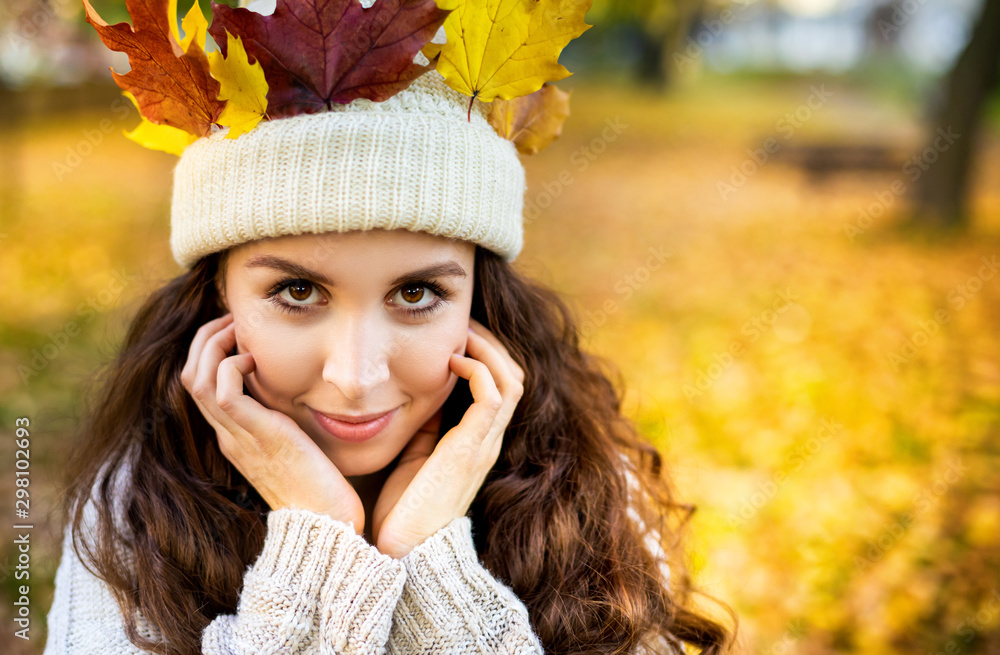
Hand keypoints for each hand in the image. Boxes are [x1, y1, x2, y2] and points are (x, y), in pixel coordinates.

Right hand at [180, 313, 365, 533]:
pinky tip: (257, 358)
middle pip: (189, 375)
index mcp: (235, 436)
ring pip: (196, 378)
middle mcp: (228, 434)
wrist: (325, 523)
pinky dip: (233, 364)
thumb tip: (296, 388)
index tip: (236, 331)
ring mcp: (237, 436)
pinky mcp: (255, 436)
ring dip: (213, 344)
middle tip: (232, 319)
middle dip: (205, 339)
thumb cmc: (321, 487)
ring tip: (239, 328)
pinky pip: (222, 390)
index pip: (202, 385)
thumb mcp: (298, 443)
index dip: (211, 351)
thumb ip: (287, 418)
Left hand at [372, 318, 524, 558]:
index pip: (501, 387)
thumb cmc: (404, 511)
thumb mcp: (417, 457)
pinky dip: (479, 369)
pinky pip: (493, 396)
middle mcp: (488, 441)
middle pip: (515, 376)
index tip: (456, 334)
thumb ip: (428, 429)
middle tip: (462, 323)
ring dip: (488, 348)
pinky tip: (452, 360)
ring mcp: (484, 445)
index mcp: (477, 443)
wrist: (403, 551)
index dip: (485, 354)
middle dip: (491, 343)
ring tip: (462, 332)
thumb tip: (420, 396)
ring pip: (512, 380)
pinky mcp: (471, 448)